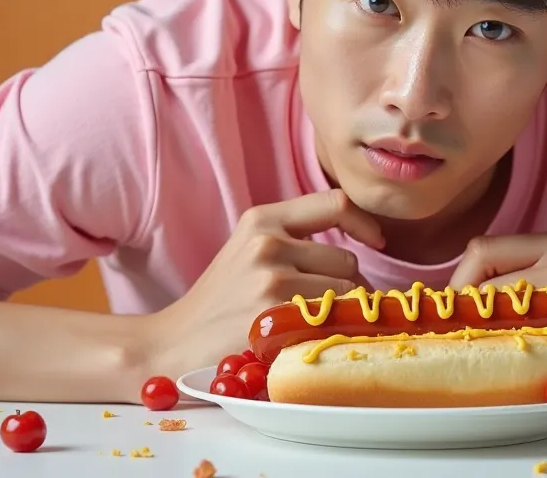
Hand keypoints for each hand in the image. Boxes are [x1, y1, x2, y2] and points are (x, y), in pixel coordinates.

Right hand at [145, 189, 383, 380]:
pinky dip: (329, 332)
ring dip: (339, 313)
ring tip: (307, 326)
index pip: (335, 203)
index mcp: (262, 219)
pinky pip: (332, 320)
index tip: (376, 240)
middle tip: (322, 309)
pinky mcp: (275, 316)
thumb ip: (296, 238)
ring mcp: (271, 279)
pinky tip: (305, 340)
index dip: (364, 222)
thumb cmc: (220, 303)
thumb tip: (364, 247)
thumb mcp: (250, 251)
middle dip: (347, 286)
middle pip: (347, 260)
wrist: (171, 344)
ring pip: (346, 293)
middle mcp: (267, 242)